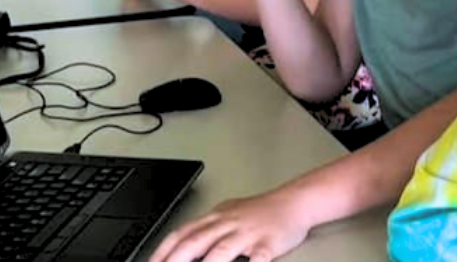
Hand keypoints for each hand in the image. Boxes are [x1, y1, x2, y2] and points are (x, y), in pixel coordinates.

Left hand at [148, 189, 311, 261]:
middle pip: (195, 242)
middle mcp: (227, 224)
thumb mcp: (227, 216)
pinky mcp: (269, 243)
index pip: (181, 234)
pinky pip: (257, 258)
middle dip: (175, 260)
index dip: (162, 251)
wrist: (293, 201)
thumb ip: (205, 231)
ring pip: (222, 250)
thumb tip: (179, 249)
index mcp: (214, 218)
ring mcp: (248, 233)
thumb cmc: (259, 212)